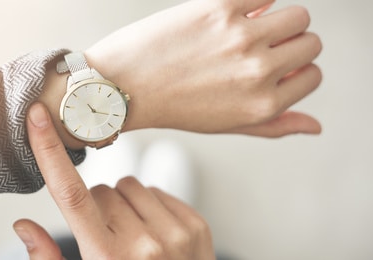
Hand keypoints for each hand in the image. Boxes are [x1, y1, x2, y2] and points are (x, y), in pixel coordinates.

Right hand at [13, 102, 214, 258]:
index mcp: (106, 258)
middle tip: (106, 236)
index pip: (71, 195)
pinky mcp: (195, 224)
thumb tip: (23, 224)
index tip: (38, 117)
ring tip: (131, 234)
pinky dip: (149, 206)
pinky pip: (157, 190)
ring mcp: (174, 232)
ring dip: (123, 202)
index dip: (50, 152)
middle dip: (96, 206)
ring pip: (129, 184)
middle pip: (101, 190)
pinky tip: (152, 232)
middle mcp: (143, 244)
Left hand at [86, 0, 321, 136]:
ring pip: (298, 14)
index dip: (297, 70)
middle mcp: (258, 72)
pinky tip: (236, 13)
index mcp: (263, 105)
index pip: (313, 75)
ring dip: (281, 20)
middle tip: (264, 47)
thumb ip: (275, 125)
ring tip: (253, 29)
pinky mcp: (220, 8)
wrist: (124, 86)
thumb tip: (316, 126)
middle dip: (293, 44)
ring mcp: (241, 38)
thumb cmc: (174, 106)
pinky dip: (257, 1)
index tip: (276, 66)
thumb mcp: (227, 125)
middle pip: (311, 42)